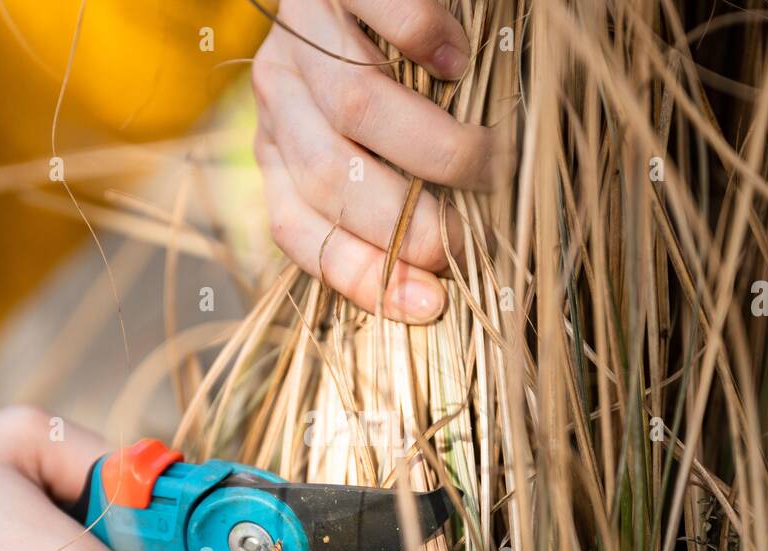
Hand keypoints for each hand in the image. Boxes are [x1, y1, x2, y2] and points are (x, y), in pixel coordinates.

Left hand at [251, 0, 496, 321]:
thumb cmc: (387, 75)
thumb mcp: (369, 151)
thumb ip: (388, 200)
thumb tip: (437, 288)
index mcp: (279, 149)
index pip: (300, 229)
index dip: (364, 275)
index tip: (431, 304)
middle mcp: (278, 95)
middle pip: (330, 176)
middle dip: (407, 223)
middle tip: (469, 241)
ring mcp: (301, 32)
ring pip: (356, 106)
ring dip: (433, 149)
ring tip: (490, 163)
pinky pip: (381, 13)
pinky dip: (427, 42)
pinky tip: (462, 63)